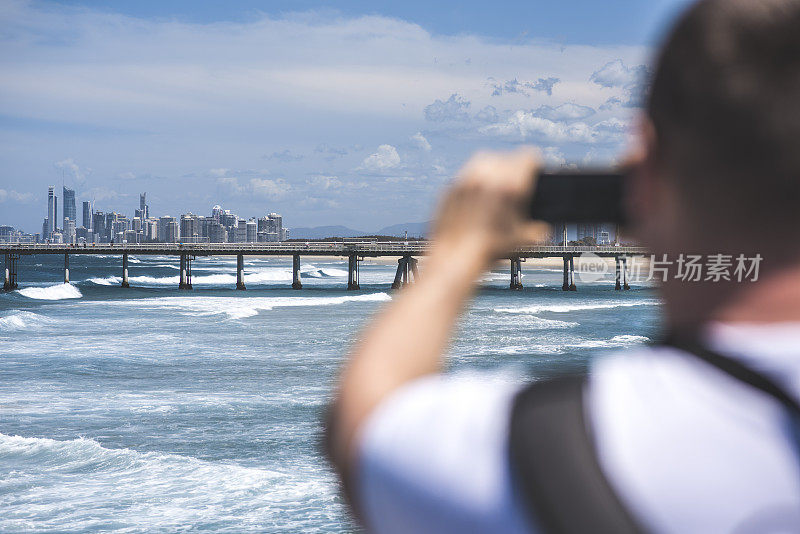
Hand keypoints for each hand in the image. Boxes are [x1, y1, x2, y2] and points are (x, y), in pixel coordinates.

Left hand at [429, 147, 549, 275]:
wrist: (453, 259)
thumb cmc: (490, 251)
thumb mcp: (522, 241)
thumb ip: (538, 230)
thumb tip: (543, 228)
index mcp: (511, 184)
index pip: (529, 156)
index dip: (534, 165)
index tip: (534, 173)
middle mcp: (487, 175)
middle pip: (506, 158)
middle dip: (512, 169)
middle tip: (514, 185)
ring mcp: (465, 179)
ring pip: (484, 162)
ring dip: (492, 171)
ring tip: (495, 189)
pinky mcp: (450, 187)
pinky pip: (466, 177)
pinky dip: (473, 184)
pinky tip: (475, 201)